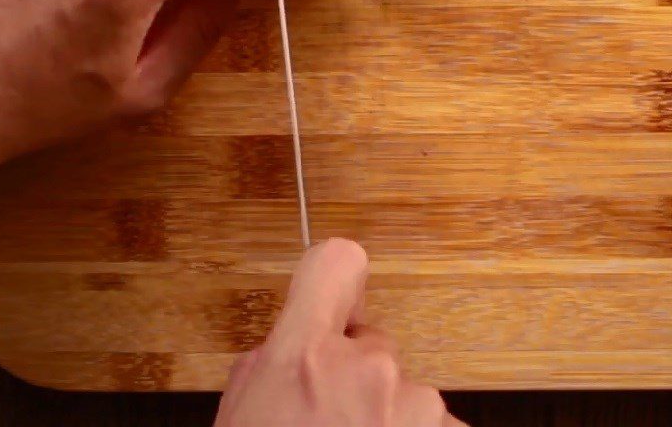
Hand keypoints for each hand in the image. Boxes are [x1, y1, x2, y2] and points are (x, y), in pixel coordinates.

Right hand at [215, 239, 466, 426]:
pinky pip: (431, 424)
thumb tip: (294, 344)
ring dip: (384, 416)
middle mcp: (368, 372)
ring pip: (401, 390)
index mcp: (304, 358)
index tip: (338, 294)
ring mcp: (415, 407)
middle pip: (371, 343)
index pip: (336, 262)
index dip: (333, 276)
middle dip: (354, 376)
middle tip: (327, 422)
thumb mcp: (241, 414)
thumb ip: (271, 363)